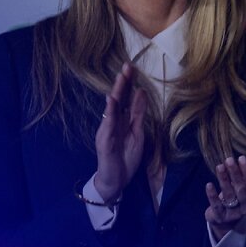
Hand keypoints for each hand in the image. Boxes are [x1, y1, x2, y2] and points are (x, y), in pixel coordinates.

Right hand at [93, 63, 148, 201]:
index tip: (134, 68)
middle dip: (123, 83)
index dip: (130, 84)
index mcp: (123, 120)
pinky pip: (107, 125)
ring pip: (112, 109)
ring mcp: (107, 130)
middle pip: (119, 99)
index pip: (127, 98)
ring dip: (117, 93)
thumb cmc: (126, 157)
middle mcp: (113, 122)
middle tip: (127, 66)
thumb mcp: (138, 132)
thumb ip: (138, 114)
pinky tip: (112, 101)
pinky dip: (110, 113)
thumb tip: (141, 92)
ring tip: (121, 79)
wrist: (116, 179)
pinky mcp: (104, 141)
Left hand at [205, 154, 245, 240]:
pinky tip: (209, 184)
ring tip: (219, 167)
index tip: (241, 158)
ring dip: (224, 180)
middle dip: (235, 174)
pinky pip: (217, 206)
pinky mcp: (221, 216)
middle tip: (229, 160)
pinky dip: (212, 195)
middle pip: (241, 189)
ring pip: (229, 195)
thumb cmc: (243, 195)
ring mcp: (234, 212)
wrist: (229, 220)